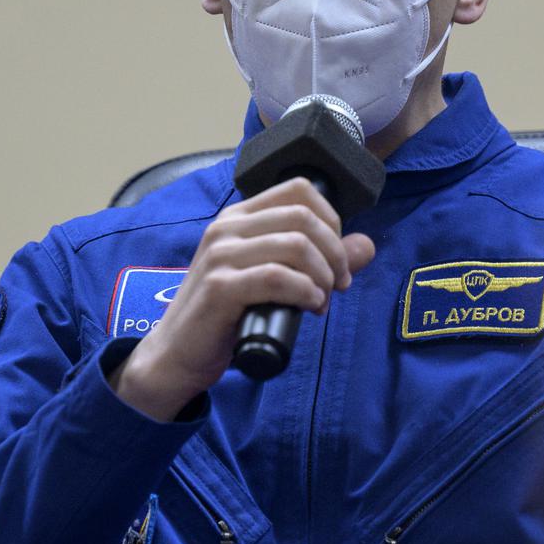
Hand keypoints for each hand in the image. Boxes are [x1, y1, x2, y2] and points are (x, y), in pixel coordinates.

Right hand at [113, 177, 374, 419]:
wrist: (177, 354)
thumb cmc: (226, 316)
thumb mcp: (275, 280)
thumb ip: (320, 260)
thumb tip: (366, 246)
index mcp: (239, 217)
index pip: (299, 189)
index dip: (332, 219)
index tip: (337, 255)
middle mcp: (227, 227)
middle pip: (304, 217)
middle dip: (335, 252)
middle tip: (339, 285)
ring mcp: (220, 255)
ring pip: (295, 245)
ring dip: (323, 276)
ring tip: (322, 301)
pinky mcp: (220, 287)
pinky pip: (277, 277)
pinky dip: (305, 291)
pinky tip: (310, 306)